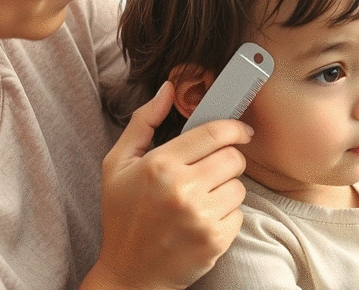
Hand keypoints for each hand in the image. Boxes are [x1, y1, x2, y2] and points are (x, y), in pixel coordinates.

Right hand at [83, 82, 253, 289]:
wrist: (128, 275)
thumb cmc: (122, 216)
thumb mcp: (117, 164)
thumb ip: (144, 121)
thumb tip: (167, 88)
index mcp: (159, 165)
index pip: (214, 133)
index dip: (234, 127)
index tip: (240, 130)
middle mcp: (181, 189)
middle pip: (233, 158)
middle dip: (228, 160)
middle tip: (212, 170)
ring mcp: (200, 217)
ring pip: (239, 186)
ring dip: (226, 189)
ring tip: (202, 199)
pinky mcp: (214, 241)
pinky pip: (239, 214)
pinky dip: (226, 216)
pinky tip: (203, 220)